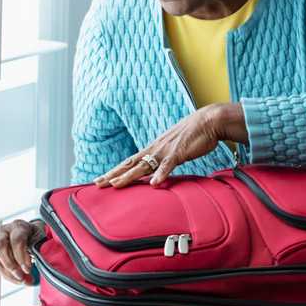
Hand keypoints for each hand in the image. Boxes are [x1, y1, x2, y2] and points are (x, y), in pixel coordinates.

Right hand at [0, 219, 39, 283]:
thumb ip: (38, 248)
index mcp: (18, 226)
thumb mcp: (40, 239)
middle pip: (0, 247)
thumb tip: (37, 263)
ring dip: (9, 274)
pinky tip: (18, 280)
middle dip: (10, 265)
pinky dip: (8, 276)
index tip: (28, 269)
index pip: (17, 240)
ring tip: (22, 281)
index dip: (21, 256)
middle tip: (21, 276)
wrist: (32, 234)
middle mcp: (5, 231)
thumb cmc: (36, 236)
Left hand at [95, 103, 246, 188]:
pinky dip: (161, 174)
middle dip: (113, 174)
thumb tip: (158, 171)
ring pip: (144, 165)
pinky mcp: (179, 152)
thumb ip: (164, 159)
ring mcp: (166, 150)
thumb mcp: (174, 148)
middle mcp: (155, 149)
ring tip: (116, 185)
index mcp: (153, 148)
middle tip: (97, 184)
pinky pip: (168, 165)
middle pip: (130, 163)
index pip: (129, 161)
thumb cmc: (192, 135)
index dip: (115, 170)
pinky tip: (154, 184)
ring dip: (129, 176)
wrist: (208, 120)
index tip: (102, 179)